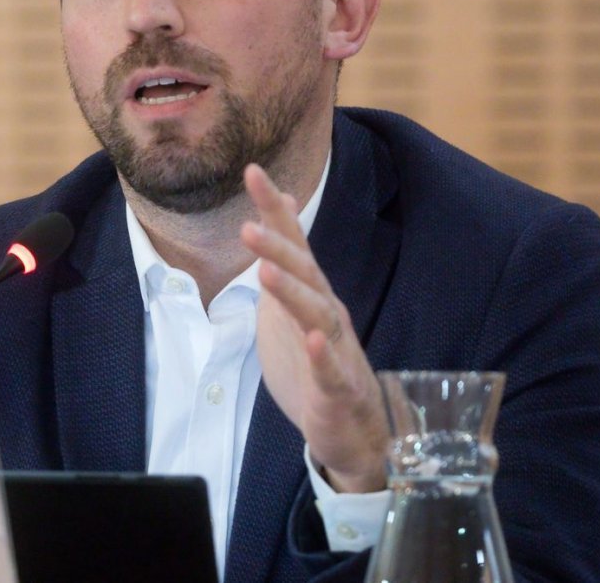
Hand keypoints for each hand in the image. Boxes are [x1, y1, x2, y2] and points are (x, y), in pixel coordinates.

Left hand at [239, 163, 388, 493]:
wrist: (351, 428)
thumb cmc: (318, 360)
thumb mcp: (292, 301)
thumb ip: (286, 256)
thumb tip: (281, 205)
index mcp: (312, 292)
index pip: (293, 242)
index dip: (273, 208)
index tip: (252, 170)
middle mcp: (326, 312)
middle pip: (304, 273)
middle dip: (278, 247)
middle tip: (247, 225)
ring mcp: (335, 349)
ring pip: (317, 315)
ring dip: (292, 293)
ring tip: (265, 272)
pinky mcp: (336, 388)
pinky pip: (331, 370)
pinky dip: (324, 356)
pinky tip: (314, 340)